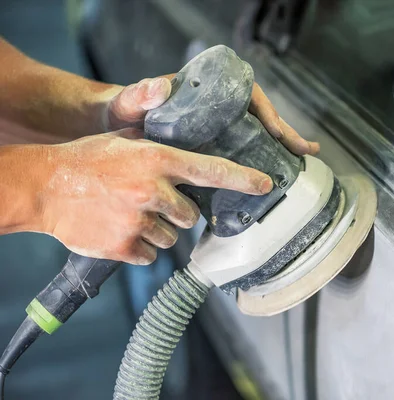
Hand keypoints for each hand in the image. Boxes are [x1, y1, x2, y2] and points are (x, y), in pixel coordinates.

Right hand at [42, 129, 273, 263]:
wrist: (43, 186)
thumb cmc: (86, 161)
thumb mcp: (125, 141)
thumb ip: (161, 150)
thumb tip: (192, 156)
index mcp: (156, 159)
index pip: (211, 169)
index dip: (243, 178)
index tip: (266, 185)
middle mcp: (152, 190)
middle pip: (190, 214)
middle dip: (177, 211)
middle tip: (151, 201)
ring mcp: (138, 221)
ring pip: (171, 236)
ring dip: (157, 229)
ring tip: (129, 213)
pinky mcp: (124, 247)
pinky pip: (151, 254)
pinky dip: (141, 246)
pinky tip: (120, 229)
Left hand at [103, 77, 319, 154]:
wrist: (109, 134)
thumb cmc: (120, 113)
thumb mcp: (129, 103)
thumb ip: (139, 95)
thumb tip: (161, 86)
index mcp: (203, 94)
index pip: (246, 96)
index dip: (267, 112)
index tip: (277, 131)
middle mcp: (214, 112)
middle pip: (258, 120)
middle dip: (284, 134)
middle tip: (305, 151)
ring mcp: (213, 134)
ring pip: (253, 139)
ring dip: (277, 151)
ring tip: (300, 164)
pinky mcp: (208, 154)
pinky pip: (237, 158)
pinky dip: (254, 167)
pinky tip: (267, 180)